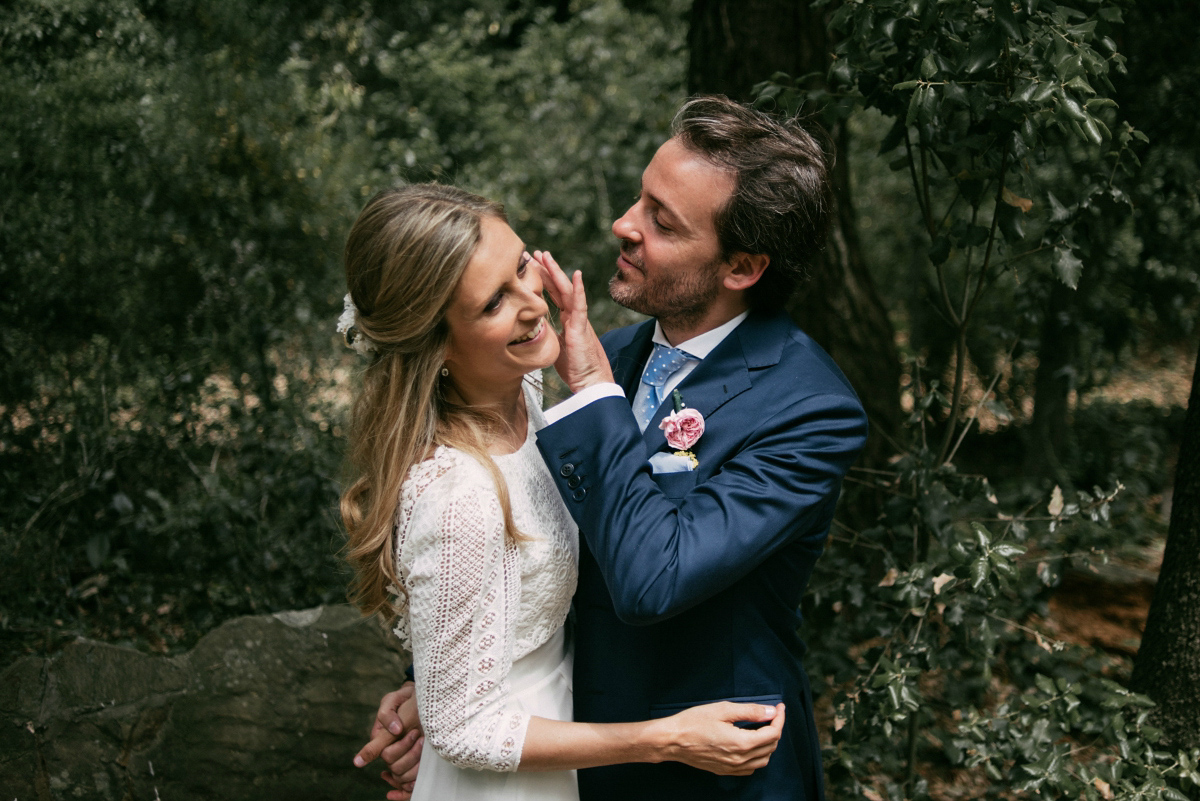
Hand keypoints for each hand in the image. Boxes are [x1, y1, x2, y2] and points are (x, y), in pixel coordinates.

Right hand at [354, 683, 424, 799]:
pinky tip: (424, 763)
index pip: (386, 754)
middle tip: (420, 735)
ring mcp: (402, 755)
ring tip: (425, 742)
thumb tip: (393, 731)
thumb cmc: (406, 698)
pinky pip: (411, 778)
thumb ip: (386, 716)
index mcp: (380, 737)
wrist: (424, 699)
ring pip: (403, 774)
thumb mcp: (392, 701)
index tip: (413, 731)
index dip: (401, 747)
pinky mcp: (413, 760)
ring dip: (416, 761)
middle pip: (395, 766)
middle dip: (411, 753)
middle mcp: (389, 749)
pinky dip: (417, 775)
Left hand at [533, 250, 613, 392]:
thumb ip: (547, 333)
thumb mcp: (554, 347)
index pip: (553, 294)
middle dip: (546, 269)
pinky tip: (576, 275)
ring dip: (556, 272)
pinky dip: (579, 289)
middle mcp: (574, 316)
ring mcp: (579, 320)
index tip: (530, 266)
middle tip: (533, 253)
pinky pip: (580, 305)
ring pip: (568, 290)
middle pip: (559, 287)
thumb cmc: (575, 368)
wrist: (591, 382)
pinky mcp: (582, 328)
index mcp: (568, 320)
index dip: (542, 279)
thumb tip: (532, 324)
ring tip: (545, 256)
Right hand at [660, 702, 784, 775]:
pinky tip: (750, 745)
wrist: (672, 740)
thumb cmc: (694, 722)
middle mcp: (740, 759)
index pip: (773, 733)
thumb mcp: (723, 709)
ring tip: (763, 729)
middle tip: (771, 715)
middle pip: (770, 747)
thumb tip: (770, 712)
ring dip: (768, 745)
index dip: (779, 718)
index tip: (779, 707)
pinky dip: (757, 757)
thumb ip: (750, 711)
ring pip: (763, 760)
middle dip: (775, 729)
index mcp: (742, 743)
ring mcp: (732, 767)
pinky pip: (750, 768)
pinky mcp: (725, 771)